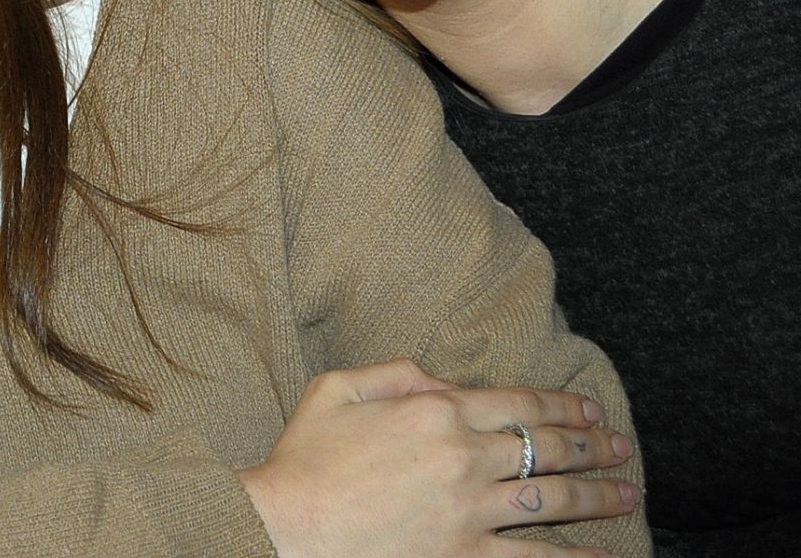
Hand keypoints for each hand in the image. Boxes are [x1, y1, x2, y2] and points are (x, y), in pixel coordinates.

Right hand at [238, 359, 637, 557]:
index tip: (590, 409)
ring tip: (626, 491)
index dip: (562, 404)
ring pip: (551, 497)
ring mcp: (469, 510)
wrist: (286, 526)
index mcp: (435, 409)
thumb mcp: (336, 388)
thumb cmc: (302, 458)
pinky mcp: (464, 555)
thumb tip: (444, 381)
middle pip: (546, 446)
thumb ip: (395, 372)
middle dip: (592, 444)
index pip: (519, 402)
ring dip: (597, 493)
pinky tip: (607, 556)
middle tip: (621, 447)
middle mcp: (463, 455)